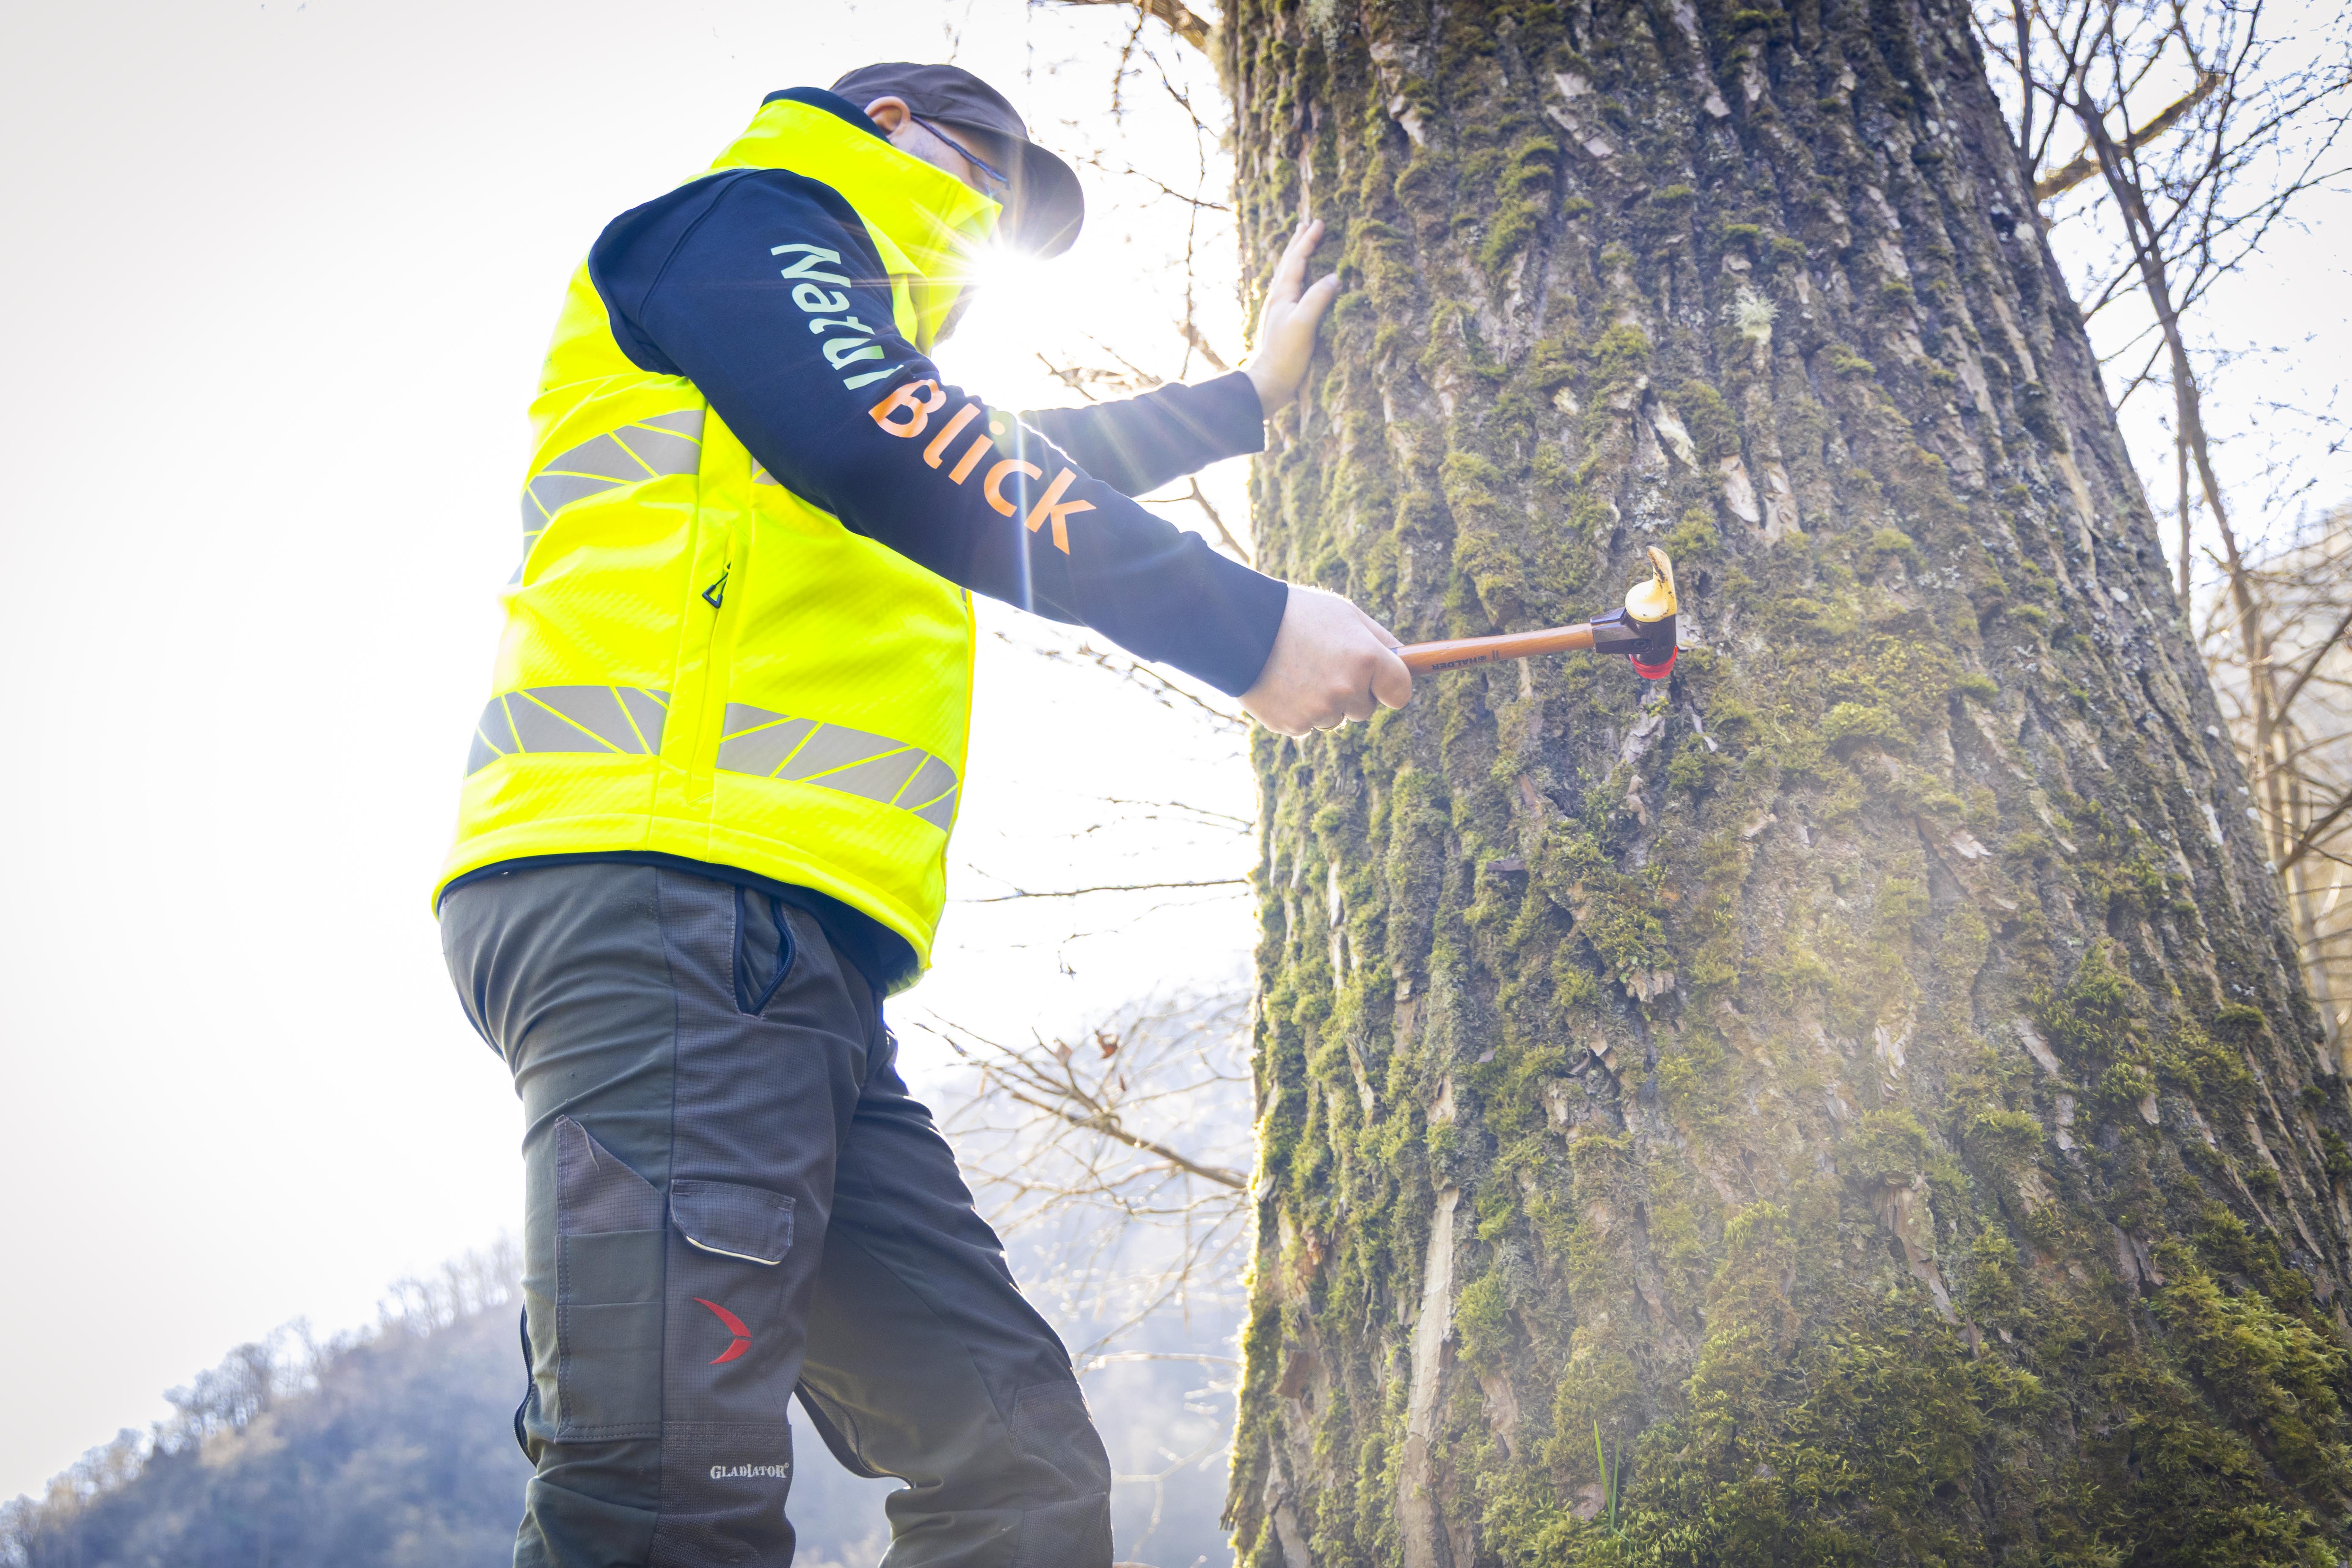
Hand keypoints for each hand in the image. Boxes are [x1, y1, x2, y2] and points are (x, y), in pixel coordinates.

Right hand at [1241, 585, 1412, 735]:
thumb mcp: (1344, 615)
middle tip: (1324, 663)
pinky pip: (1308, 725)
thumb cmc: (1297, 614)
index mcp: (1366, 658)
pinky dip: (1299, 709)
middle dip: (1353, 691)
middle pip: (1366, 708)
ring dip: (1325, 702)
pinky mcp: (1293, 725)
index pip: (1400, 692)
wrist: (1239, 627)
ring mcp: (1319, 711)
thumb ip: (1379, 639)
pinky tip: (1283, 684)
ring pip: (1336, 718)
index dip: (1392, 687)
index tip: (1383, 683)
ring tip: (1298, 671)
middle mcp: (1347, 689)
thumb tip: (1404, 659)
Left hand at [1242, 220, 1341, 417]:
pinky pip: (1291, 289)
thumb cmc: (1286, 355)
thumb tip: (1334, 277)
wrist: (1269, 381)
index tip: (1318, 222)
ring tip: (1301, 244)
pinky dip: (1297, 276)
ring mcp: (1279, 309)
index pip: (1296, 260)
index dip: (1308, 241)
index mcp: (1282, 295)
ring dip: (1296, 257)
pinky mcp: (1283, 321)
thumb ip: (1317, 299)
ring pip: (1287, 275)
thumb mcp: (1303, 325)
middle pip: (1288, 263)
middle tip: (1307, 224)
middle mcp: (1278, 298)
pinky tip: (1299, 282)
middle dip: (1299, 243)